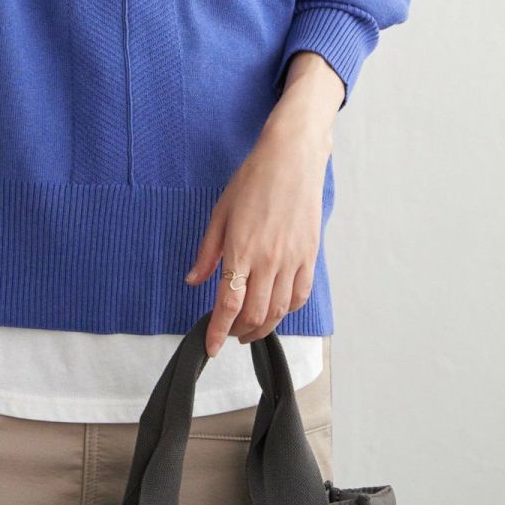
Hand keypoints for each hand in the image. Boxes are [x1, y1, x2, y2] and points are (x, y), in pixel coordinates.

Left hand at [185, 115, 332, 356]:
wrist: (292, 158)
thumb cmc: (253, 179)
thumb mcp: (220, 212)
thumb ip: (208, 252)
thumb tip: (193, 280)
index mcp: (242, 250)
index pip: (229, 305)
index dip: (218, 331)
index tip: (211, 346)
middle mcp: (269, 261)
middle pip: (254, 315)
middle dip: (238, 332)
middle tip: (228, 333)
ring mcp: (293, 260)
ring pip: (279, 312)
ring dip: (263, 327)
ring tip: (249, 328)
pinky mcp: (310, 256)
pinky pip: (300, 296)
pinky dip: (287, 311)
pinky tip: (276, 310)